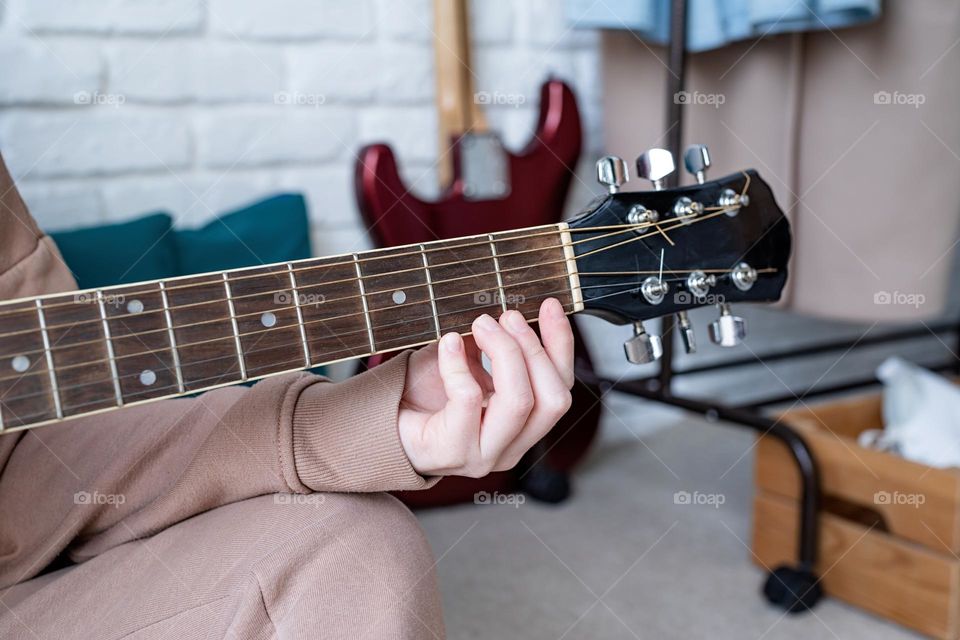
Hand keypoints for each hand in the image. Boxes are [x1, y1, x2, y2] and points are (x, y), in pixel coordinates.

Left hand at [397, 298, 574, 477]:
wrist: (384, 425)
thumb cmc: (428, 396)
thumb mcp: (471, 364)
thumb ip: (495, 346)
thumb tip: (510, 310)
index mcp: (525, 427)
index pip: (561, 387)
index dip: (561, 344)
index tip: (549, 306)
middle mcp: (512, 447)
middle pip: (550, 398)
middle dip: (532, 349)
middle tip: (506, 316)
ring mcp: (485, 455)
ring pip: (519, 401)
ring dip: (504, 352)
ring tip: (480, 324)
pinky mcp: (453, 451)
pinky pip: (469, 399)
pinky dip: (459, 363)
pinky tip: (448, 343)